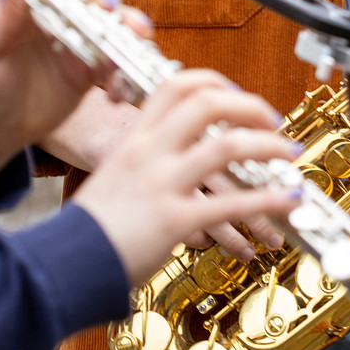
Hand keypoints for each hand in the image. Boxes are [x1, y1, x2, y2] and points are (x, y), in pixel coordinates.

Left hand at [0, 0, 147, 187]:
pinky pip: (119, 60)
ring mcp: (81, 34)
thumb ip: (1, 19)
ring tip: (135, 36)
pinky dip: (125, 72)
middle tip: (108, 3)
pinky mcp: (96, 65)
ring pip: (113, 16)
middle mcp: (58, 6)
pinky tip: (116, 94)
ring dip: (128, 23)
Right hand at [72, 70, 301, 283]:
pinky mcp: (173, 220)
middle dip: (250, 106)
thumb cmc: (87, 228)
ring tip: (289, 155)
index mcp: (134, 139)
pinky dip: (269, 200)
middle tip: (273, 121)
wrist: (60, 265)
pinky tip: (288, 202)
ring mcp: (162, 184)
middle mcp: (149, 153)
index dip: (215, 83)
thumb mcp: (112, 176)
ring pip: (228, 146)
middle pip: (208, 104)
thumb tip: (178, 155)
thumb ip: (144, 160)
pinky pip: (232, 203)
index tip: (238, 96)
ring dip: (269, 146)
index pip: (177, 86)